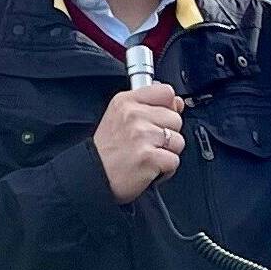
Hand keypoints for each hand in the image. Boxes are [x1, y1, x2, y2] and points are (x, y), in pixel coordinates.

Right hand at [94, 84, 183, 203]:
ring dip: (167, 152)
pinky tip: (149, 167)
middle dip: (167, 134)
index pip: (166, 92)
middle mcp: (133, 115)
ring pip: (178, 140)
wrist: (92, 177)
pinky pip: (174, 160)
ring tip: (147, 155)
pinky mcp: (149, 157)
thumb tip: (177, 102)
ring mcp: (141, 136)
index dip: (168, 107)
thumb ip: (149, 105)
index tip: (157, 119)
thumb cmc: (107, 150)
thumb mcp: (119, 117)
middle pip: (176, 119)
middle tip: (146, 143)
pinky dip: (166, 169)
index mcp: (125, 101)